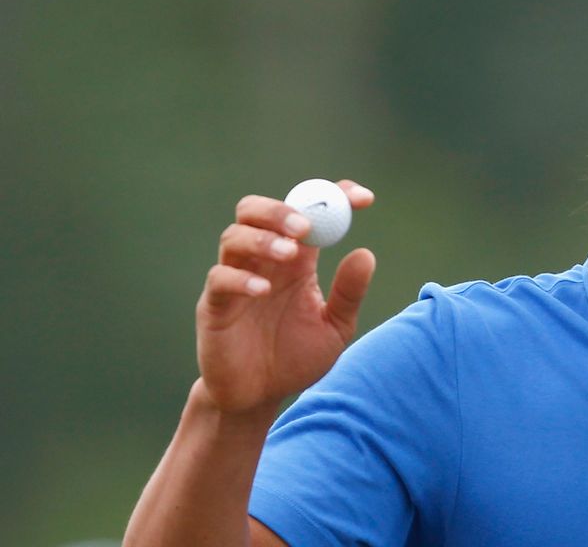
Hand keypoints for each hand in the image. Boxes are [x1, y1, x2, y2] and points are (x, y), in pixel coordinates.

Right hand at [195, 179, 376, 414]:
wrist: (260, 398)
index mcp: (297, 261)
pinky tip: (264, 290)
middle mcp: (263, 262)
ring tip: (290, 254)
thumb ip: (348, 293)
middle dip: (282, 210)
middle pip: (258, 211)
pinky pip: (220, 280)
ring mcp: (235, 280)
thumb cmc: (297, 358)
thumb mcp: (335, 328)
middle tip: (307, 226)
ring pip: (234, 236)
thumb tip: (365, 253)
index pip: (309, 213)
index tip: (363, 199)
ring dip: (263, 239)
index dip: (333, 198)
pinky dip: (241, 279)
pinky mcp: (214, 306)